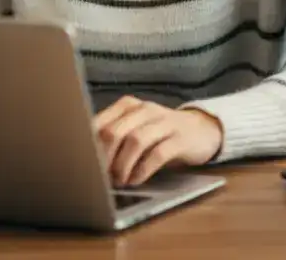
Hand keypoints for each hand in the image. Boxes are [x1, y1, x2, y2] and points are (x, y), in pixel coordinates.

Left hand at [93, 96, 223, 186]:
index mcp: (128, 105)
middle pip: (115, 132)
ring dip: (123, 166)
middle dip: (104, 159)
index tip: (84, 166)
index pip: (100, 123)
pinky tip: (137, 180)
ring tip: (120, 181)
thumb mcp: (135, 128)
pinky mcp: (180, 138)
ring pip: (136, 141)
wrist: (200, 129)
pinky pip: (158, 153)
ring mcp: (164, 122)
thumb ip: (114, 135)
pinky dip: (143, 170)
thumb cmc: (159, 133)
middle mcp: (145, 109)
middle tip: (101, 178)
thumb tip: (85, 158)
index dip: (89, 147)